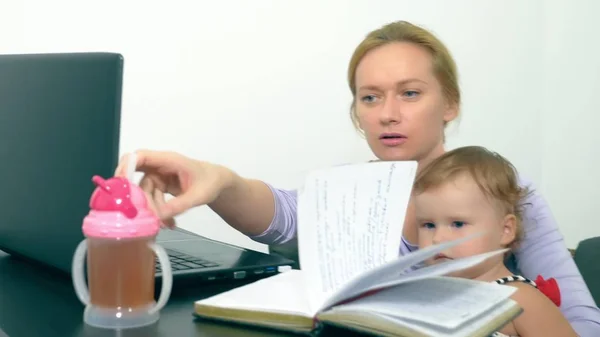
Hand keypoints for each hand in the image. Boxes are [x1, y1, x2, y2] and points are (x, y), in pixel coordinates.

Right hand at [114, 150, 232, 227]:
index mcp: (169, 160)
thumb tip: (158, 217)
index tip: (119, 185)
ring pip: (144, 193)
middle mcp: (160, 166)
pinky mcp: (160, 186)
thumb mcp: (198, 196)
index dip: (126, 167)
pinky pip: (152, 199)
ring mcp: (158, 176)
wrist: (217, 183)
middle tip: (147, 216)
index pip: (140, 156)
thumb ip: (179, 205)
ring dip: (152, 209)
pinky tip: (170, 223)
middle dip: (139, 199)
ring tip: (166, 224)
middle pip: (137, 178)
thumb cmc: (210, 183)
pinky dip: (158, 211)